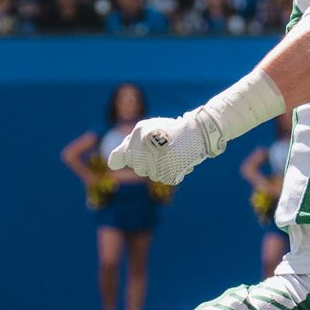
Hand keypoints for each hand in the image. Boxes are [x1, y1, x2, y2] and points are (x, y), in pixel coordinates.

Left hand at [105, 111, 222, 184]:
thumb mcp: (144, 130)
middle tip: (162, 150)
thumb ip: (126, 146)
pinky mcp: (169, 170)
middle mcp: (146, 146)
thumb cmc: (168, 131)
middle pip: (138, 167)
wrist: (197, 131)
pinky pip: (165, 178)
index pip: (122, 158)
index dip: (128, 158)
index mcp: (139, 134)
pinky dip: (172, 172)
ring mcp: (158, 160)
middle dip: (148, 162)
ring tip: (171, 154)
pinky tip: (178, 161)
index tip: (135, 157)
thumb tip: (111, 164)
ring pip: (151, 174)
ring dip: (160, 168)